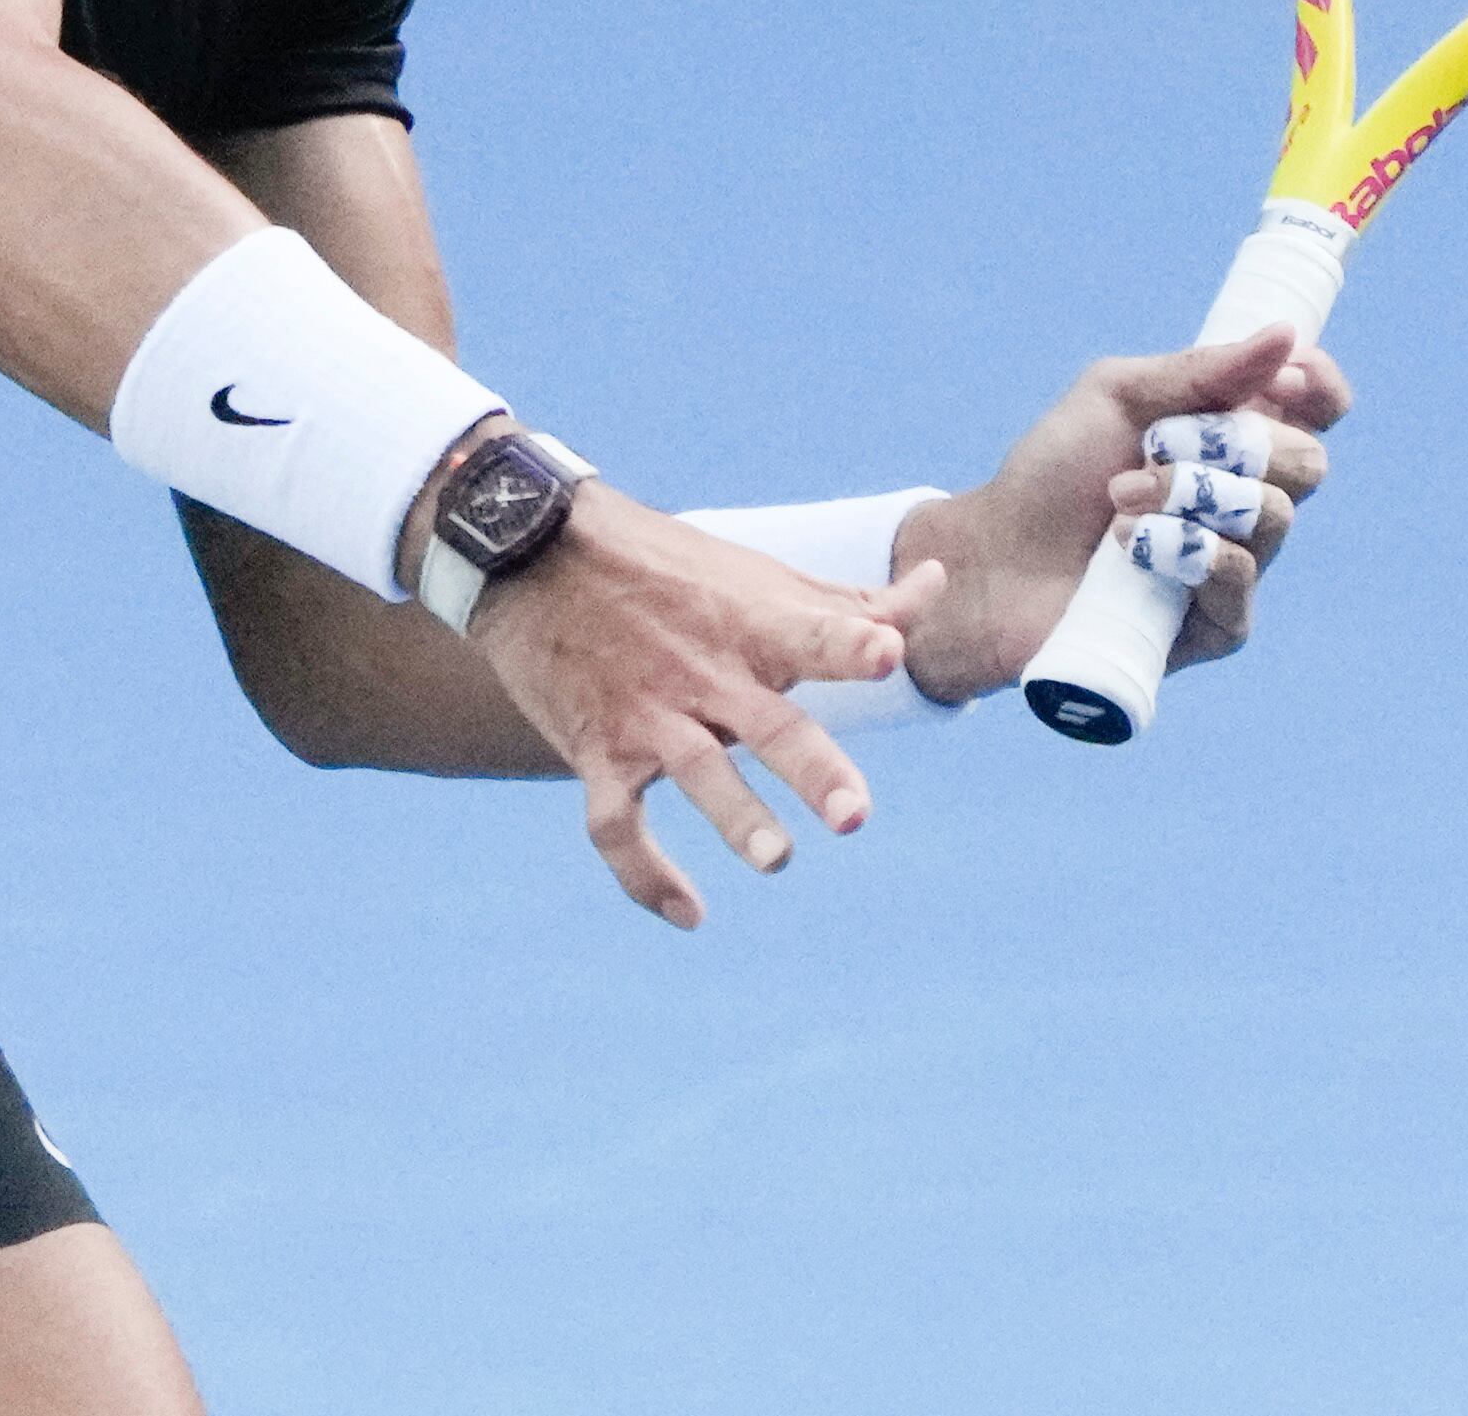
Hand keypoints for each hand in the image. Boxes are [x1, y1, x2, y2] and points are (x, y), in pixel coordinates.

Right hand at [460, 484, 948, 928]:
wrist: (530, 553)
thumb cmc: (666, 565)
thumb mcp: (757, 575)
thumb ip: (850, 601)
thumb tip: (938, 581)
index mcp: (751, 622)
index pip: (812, 630)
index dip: (849, 642)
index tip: (887, 654)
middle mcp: (705, 671)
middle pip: (768, 723)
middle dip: (811, 767)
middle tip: (853, 815)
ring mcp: (648, 715)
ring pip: (697, 773)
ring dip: (737, 818)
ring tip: (778, 859)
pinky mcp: (597, 751)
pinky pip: (616, 824)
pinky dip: (646, 875)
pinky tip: (691, 914)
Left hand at [889, 331, 1344, 707]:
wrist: (994, 557)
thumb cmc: (1052, 472)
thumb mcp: (1116, 395)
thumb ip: (1201, 371)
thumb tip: (1286, 337)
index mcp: (1233, 437)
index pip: (1317, 409)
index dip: (1317, 387)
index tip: (1284, 376)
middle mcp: (1247, 501)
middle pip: (1308, 462)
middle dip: (1237, 444)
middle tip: (1156, 445)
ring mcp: (1237, 565)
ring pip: (1274, 518)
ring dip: (1189, 495)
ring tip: (1119, 497)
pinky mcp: (1216, 624)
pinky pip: (1237, 580)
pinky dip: (1182, 550)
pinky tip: (1127, 547)